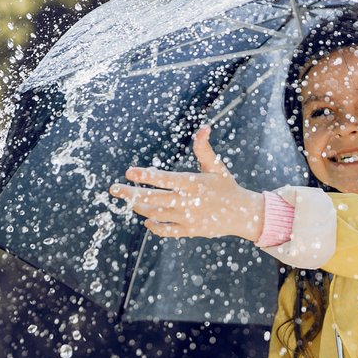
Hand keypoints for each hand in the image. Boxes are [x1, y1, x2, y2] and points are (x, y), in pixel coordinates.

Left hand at [108, 126, 264, 241]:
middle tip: (114, 189)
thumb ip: (204, 149)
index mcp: (192, 183)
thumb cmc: (227, 187)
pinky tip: (147, 220)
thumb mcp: (216, 167)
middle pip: (153, 198)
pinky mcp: (190, 230)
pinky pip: (167, 230)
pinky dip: (155, 226)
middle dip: (131, 193)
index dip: (145, 175)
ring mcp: (187, 217)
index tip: (129, 172)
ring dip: (140, 207)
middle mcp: (187, 201)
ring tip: (130, 201)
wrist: (243, 214)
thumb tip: (203, 127)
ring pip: (156, 213)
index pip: (164, 179)